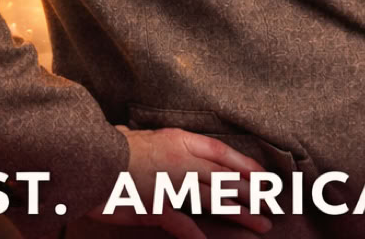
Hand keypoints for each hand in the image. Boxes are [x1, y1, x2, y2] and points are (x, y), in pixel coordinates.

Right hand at [88, 125, 273, 237]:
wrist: (92, 158)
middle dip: (250, 192)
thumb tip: (182, 150)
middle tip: (272, 204)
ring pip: (212, 199)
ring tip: (260, 223)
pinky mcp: (154, 206)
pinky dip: (193, 234)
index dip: (245, 165)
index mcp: (180, 140)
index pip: (221, 152)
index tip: (264, 176)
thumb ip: (169, 147)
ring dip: (239, 212)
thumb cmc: (115, 145)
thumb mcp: (147, 136)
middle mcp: (181, 161)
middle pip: (223, 178)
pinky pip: (180, 222)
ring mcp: (170, 185)